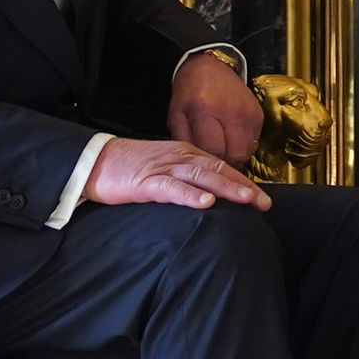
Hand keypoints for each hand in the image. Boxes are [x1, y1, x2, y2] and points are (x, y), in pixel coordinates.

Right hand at [86, 136, 270, 211]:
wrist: (93, 162)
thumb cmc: (128, 169)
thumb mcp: (164, 169)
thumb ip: (186, 178)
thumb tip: (210, 195)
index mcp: (185, 154)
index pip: (221, 167)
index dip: (243, 182)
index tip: (262, 198)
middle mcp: (179, 157)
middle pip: (218, 171)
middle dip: (243, 187)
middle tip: (265, 203)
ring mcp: (163, 168)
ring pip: (201, 177)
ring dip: (226, 188)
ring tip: (246, 200)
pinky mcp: (146, 181)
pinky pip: (171, 188)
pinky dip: (190, 195)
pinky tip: (205, 203)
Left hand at [169, 48, 264, 164]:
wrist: (211, 66)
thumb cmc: (190, 92)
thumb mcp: (176, 115)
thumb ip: (184, 142)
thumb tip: (196, 166)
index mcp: (205, 111)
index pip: (213, 151)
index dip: (209, 165)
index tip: (204, 168)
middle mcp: (230, 112)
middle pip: (235, 155)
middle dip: (225, 165)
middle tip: (214, 165)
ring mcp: (248, 113)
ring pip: (246, 152)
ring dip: (234, 157)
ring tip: (222, 152)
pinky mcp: (258, 115)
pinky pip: (253, 142)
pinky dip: (242, 146)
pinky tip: (230, 139)